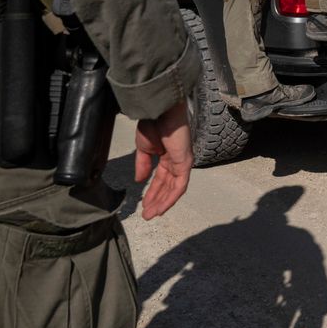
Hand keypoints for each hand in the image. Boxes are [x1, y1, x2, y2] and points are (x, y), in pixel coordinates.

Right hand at [134, 99, 192, 219]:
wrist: (159, 112)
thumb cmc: (152, 124)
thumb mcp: (143, 148)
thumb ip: (143, 165)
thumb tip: (140, 181)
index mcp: (167, 155)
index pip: (161, 178)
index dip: (152, 191)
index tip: (144, 204)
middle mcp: (177, 160)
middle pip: (168, 185)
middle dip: (157, 200)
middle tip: (147, 215)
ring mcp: (183, 162)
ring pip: (174, 188)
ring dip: (163, 203)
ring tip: (151, 215)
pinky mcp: (186, 163)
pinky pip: (180, 185)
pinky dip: (171, 198)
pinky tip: (161, 207)